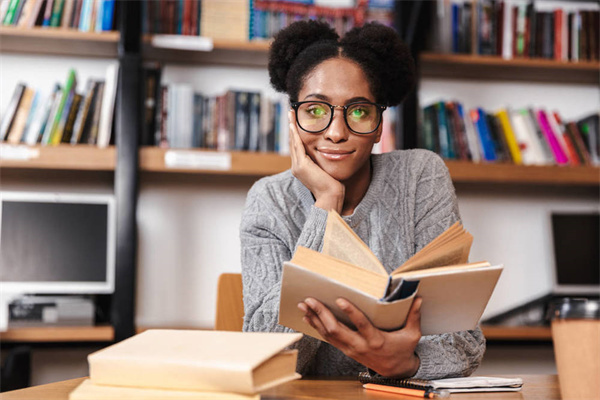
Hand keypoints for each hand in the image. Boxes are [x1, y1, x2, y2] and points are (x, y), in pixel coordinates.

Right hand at [288, 110, 343, 212]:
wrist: (331, 197)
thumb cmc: (334, 186)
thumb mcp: (327, 170)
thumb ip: (325, 161)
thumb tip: (332, 152)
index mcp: (302, 168)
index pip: (298, 147)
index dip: (296, 133)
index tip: (296, 121)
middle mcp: (297, 167)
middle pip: (293, 142)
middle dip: (292, 126)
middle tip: (291, 112)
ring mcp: (298, 166)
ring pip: (293, 142)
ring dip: (292, 126)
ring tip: (291, 114)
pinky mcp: (302, 166)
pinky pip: (297, 146)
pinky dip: (295, 135)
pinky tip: (294, 125)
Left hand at [298, 297, 421, 377]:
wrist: (395, 371)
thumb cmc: (403, 350)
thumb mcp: (412, 335)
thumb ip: (414, 317)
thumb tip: (418, 298)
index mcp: (376, 340)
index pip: (361, 325)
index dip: (350, 312)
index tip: (340, 300)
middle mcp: (359, 345)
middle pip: (336, 330)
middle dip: (321, 314)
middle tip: (310, 300)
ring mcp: (350, 349)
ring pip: (328, 334)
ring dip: (314, 319)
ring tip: (303, 305)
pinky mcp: (345, 350)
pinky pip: (328, 338)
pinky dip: (317, 327)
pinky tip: (308, 317)